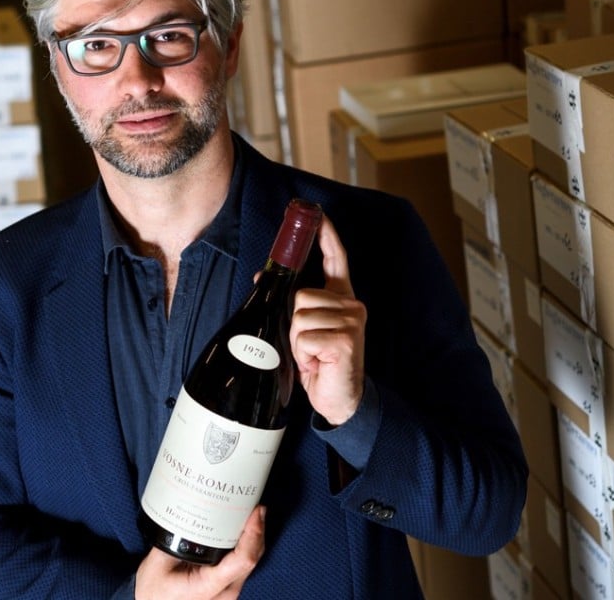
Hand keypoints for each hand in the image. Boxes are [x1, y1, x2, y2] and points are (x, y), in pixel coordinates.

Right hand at [134, 506, 265, 599]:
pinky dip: (246, 545)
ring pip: (251, 561)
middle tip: (254, 504)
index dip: (253, 534)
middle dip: (257, 530)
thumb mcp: (158, 562)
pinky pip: (243, 564)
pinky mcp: (227, 587)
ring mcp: (228, 592)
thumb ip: (175, 539)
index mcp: (209, 587)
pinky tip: (242, 528)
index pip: (242, 560)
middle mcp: (225, 593)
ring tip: (251, 511)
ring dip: (254, 537)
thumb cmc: (154, 590)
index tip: (255, 512)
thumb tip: (194, 511)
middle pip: (252, 558)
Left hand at [290, 213, 366, 425]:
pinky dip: (303, 355)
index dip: (326, 236)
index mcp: (341, 298)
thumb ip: (291, 304)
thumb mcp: (303, 331)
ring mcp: (352, 320)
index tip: (317, 214)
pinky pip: (304, 336)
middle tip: (308, 346)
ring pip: (299, 316)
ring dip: (297, 342)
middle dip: (293, 324)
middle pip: (299, 295)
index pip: (336, 260)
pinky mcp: (345, 339)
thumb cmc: (321, 364)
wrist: (340, 400)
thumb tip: (261, 276)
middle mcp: (351, 304)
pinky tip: (318, 364)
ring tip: (313, 356)